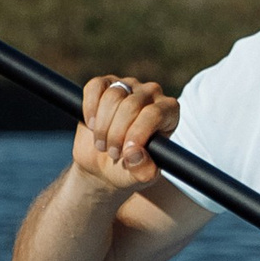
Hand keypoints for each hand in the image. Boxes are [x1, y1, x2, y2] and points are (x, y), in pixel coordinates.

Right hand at [72, 73, 179, 195]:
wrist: (104, 165)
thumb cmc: (130, 168)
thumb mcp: (141, 176)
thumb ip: (144, 170)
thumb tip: (134, 154)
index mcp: (169, 112)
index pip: (154, 114)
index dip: (137, 134)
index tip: (126, 154)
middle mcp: (152, 94)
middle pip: (131, 105)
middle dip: (117, 134)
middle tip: (113, 154)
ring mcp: (128, 86)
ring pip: (112, 96)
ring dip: (102, 126)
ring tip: (102, 145)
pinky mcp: (105, 84)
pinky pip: (95, 87)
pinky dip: (90, 107)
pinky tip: (91, 125)